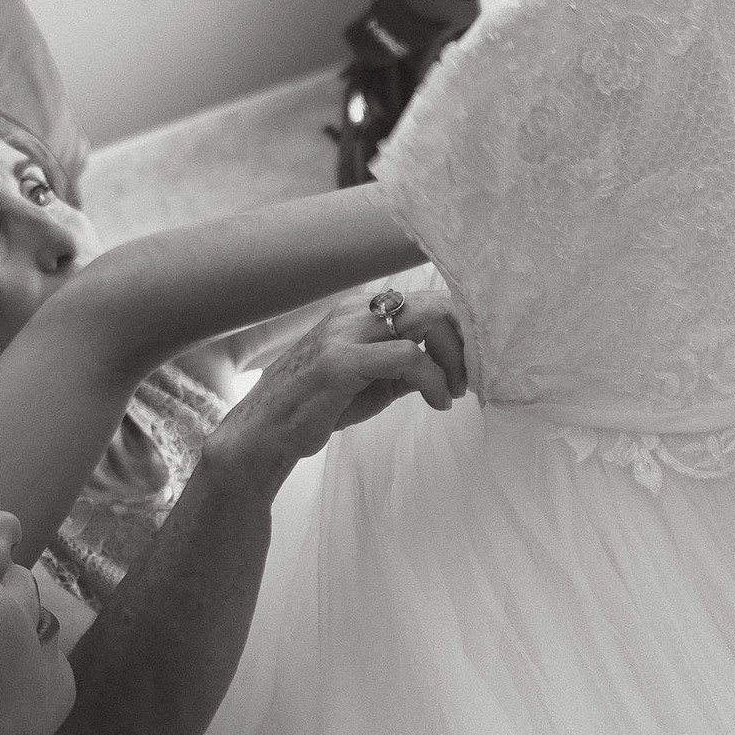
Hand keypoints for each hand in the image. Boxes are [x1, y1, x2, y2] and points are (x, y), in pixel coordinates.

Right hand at [208, 289, 466, 475]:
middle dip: (464, 342)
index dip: (461, 332)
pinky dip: (433, 381)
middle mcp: (355, 311)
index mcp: (363, 310)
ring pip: (426, 321)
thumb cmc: (319, 406)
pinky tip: (437, 403)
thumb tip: (455, 365)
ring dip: (453, 360)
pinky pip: (406, 358)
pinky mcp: (339, 361)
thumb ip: (410, 366)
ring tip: (452, 393)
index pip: (430, 301)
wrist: (264, 433)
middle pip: (436, 304)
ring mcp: (345, 332)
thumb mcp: (376, 381)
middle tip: (467, 381)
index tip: (470, 366)